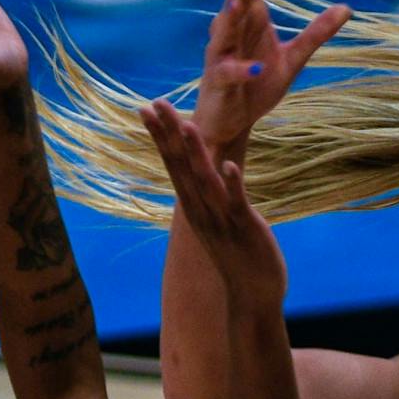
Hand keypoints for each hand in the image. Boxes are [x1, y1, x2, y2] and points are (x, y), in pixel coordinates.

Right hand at [142, 98, 287, 306]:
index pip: (172, 164)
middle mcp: (201, 210)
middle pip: (180, 166)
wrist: (252, 295)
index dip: (160, 136)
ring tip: (187, 124)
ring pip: (204, 181)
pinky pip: (236, 203)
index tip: (146, 108)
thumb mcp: (217, 218)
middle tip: (154, 102)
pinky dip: (232, 184)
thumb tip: (204, 171)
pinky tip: (228, 165)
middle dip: (168, 134)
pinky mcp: (245, 228)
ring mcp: (221, 220)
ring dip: (195, 153)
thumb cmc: (237, 254)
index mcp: (193, 205)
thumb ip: (209, 194)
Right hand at [194, 0, 348, 154]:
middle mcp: (232, 30)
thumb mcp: (293, 60)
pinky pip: (229, 72)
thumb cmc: (255, 87)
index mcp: (251, 19)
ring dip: (232, 17)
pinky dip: (242, 70)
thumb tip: (346, 8)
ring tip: (241, 1)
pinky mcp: (219, 81)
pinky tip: (254, 67)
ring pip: (225, 31)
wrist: (231, 125)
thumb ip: (316, 33)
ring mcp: (222, 55)